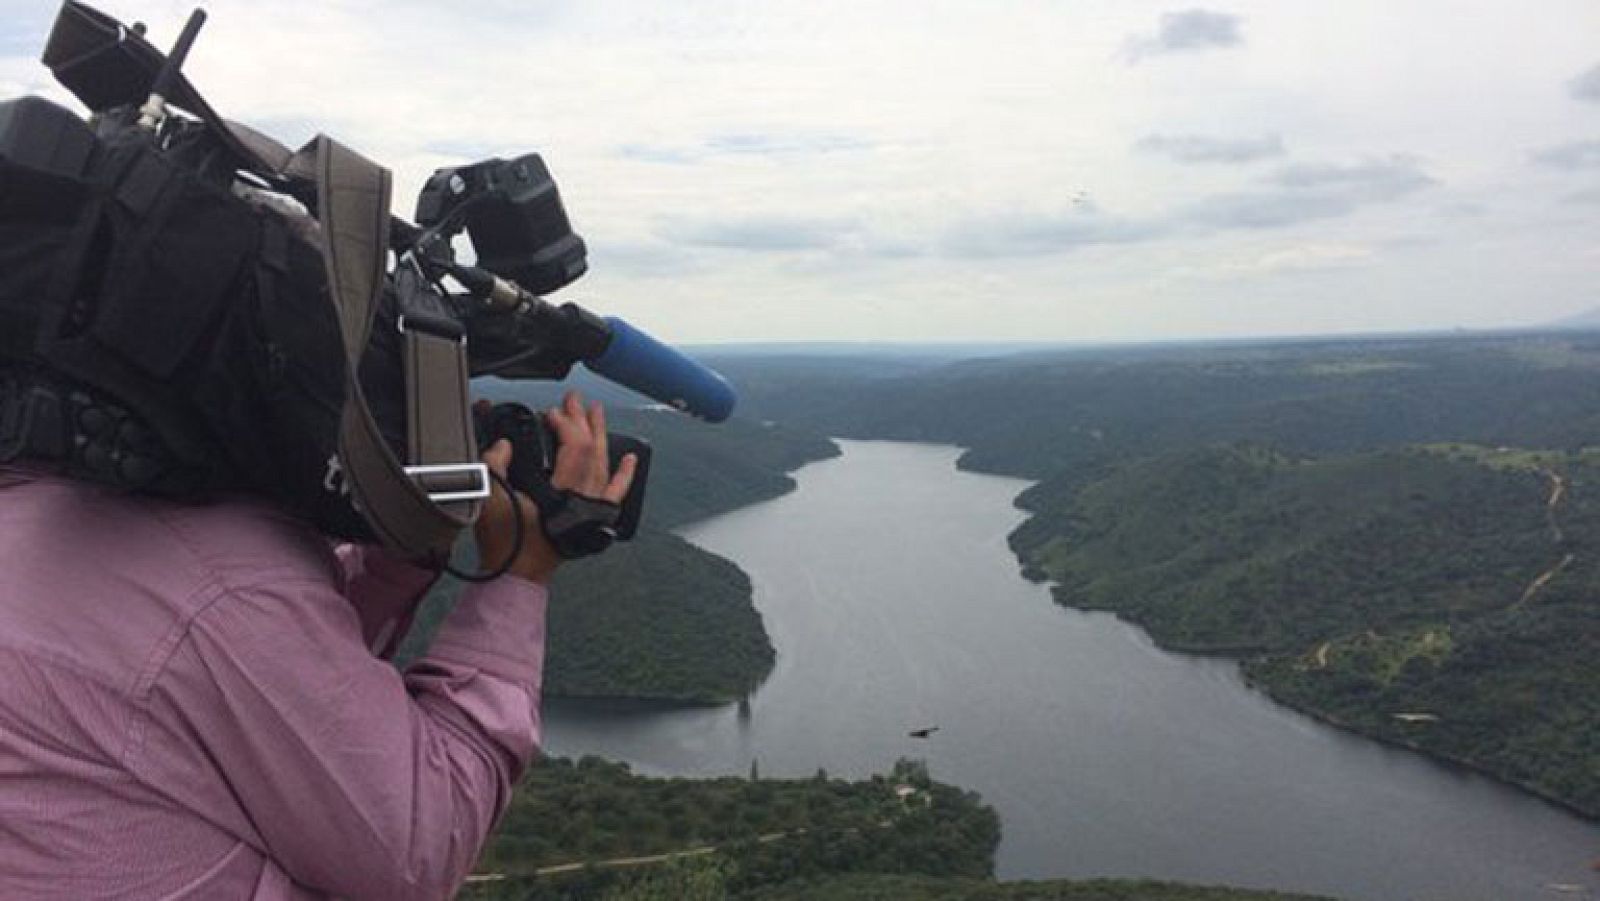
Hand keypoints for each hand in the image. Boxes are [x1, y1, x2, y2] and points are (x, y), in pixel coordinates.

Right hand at [473, 391, 637, 583]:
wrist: (518, 573)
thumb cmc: (506, 542)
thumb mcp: (489, 498)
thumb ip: (494, 465)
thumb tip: (503, 444)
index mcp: (561, 492)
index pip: (575, 448)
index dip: (566, 424)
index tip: (551, 412)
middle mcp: (583, 498)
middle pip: (593, 451)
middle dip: (583, 421)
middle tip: (575, 400)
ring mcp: (590, 508)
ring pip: (604, 465)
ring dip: (600, 436)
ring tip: (597, 414)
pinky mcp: (592, 517)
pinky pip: (616, 493)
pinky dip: (625, 475)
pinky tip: (630, 459)